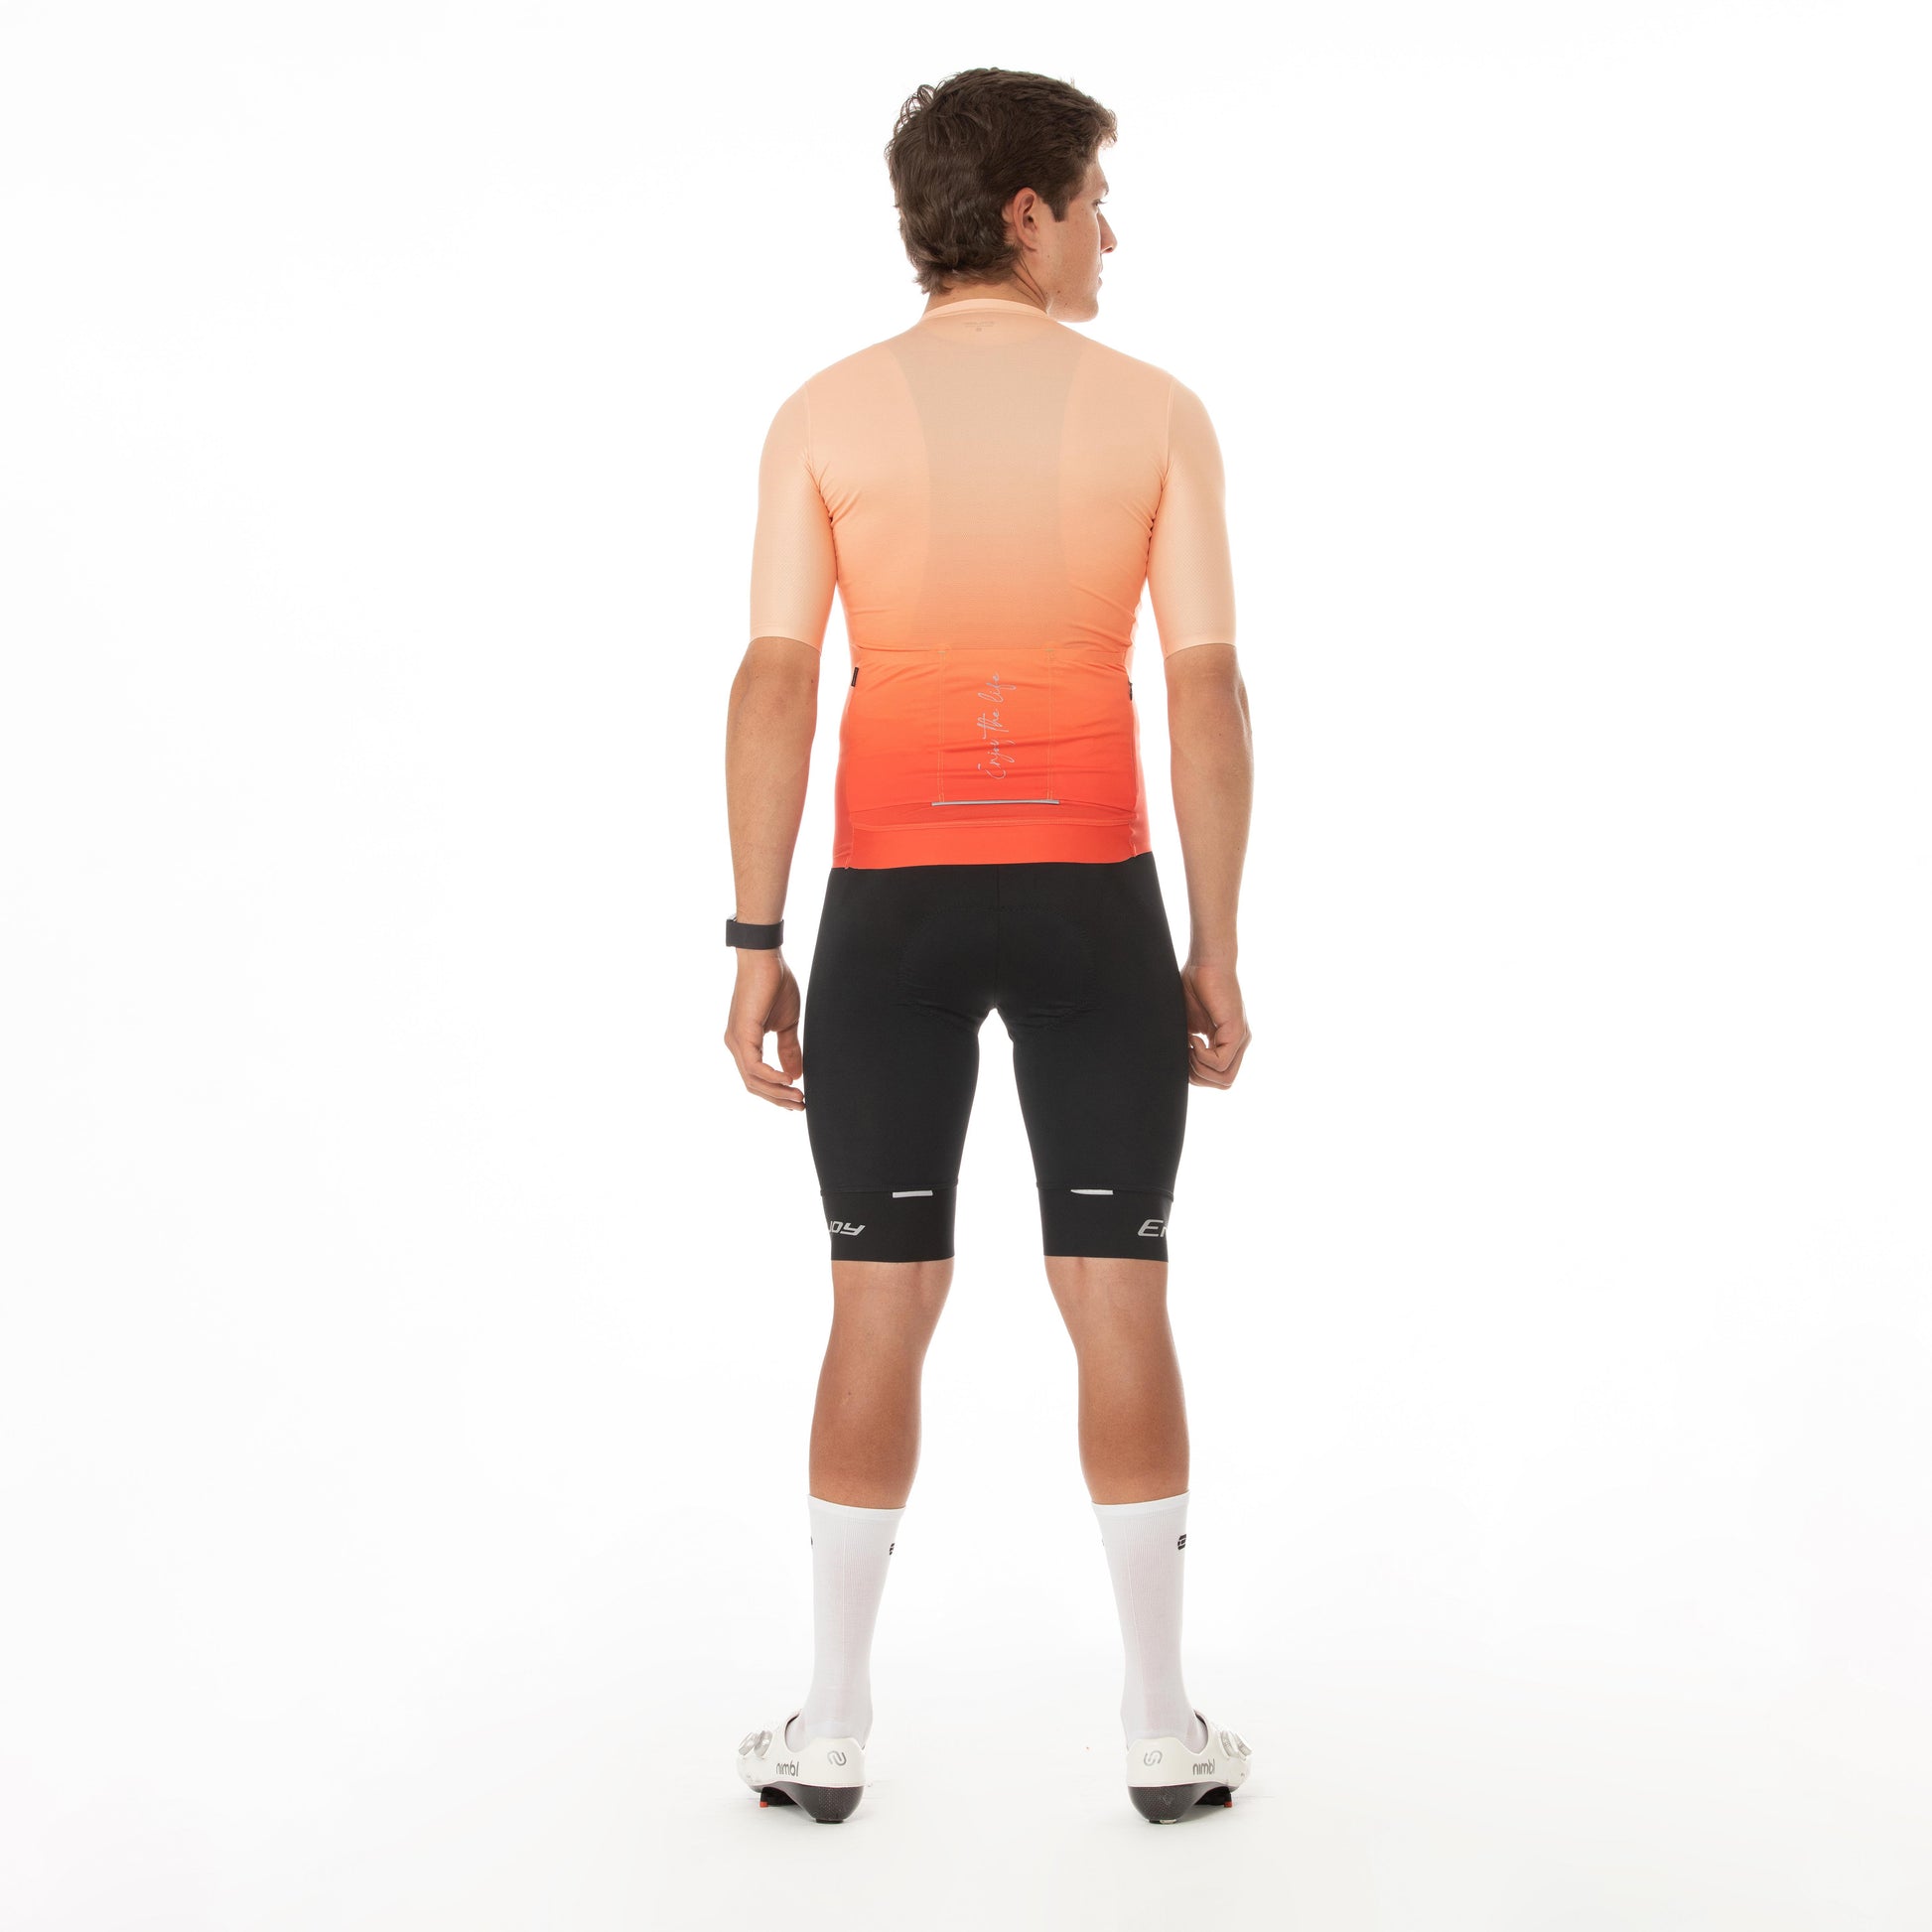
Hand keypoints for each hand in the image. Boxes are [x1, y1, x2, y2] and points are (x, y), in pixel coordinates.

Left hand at [723, 951, 804, 1110]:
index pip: (756, 1078)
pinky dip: (771, 1077)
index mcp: (744, 1042)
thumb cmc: (775, 984)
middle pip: (753, 1084)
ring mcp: (736, 1040)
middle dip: (778, 1099)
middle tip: (800, 1105)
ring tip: (798, 1097)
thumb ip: (788, 1050)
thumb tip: (795, 1075)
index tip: (798, 1100)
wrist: (766, 958)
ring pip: (753, 1080)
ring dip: (777, 1092)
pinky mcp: (742, 1033)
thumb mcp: (787, 1024)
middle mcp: (735, 1044)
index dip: (776, 1093)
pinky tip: (788, 1081)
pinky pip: (753, 1066)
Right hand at [1182, 956, 1249, 1089]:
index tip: (1183, 1053)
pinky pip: (1219, 1062)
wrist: (1204, 962)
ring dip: (1199, 1068)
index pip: (1219, 1078)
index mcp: (1228, 1043)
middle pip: (1224, 1083)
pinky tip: (1193, 1037)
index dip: (1197, 1075)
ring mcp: (1240, 1039)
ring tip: (1189, 1045)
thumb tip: (1177, 1065)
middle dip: (1198, 1076)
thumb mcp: (1187, 1024)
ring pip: (1225, 1079)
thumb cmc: (1194, 986)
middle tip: (1185, 1053)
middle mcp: (1238, 1044)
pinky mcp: (1236, 1031)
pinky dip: (1201, 1055)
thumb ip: (1188, 1046)